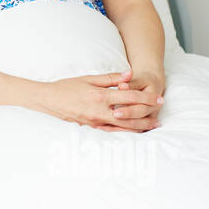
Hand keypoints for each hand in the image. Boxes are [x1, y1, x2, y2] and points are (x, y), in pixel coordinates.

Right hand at [37, 70, 162, 131]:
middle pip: (130, 116)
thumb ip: (110, 78)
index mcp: (100, 97)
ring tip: (152, 126)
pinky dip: (124, 132)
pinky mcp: (91, 128)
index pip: (129, 98)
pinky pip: (111, 132)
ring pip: (122, 127)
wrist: (48, 100)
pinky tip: (133, 131)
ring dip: (139, 127)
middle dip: (147, 116)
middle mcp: (99, 112)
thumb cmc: (67, 87)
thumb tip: (129, 75)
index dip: (146, 98)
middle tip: (161, 115)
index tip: (159, 98)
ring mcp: (95, 122)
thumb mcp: (88, 78)